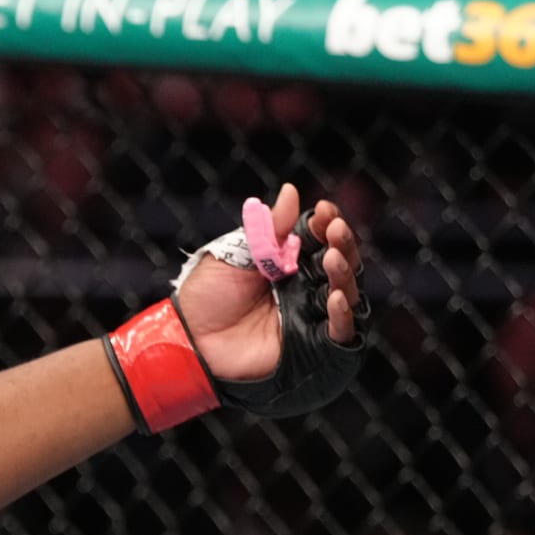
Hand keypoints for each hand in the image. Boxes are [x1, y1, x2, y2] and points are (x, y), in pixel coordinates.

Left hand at [176, 183, 362, 381]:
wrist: (190, 337)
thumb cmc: (207, 295)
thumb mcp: (237, 254)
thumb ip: (268, 228)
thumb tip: (291, 191)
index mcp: (288, 261)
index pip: (319, 239)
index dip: (326, 224)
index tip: (325, 211)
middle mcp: (304, 285)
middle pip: (339, 262)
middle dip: (342, 244)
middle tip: (334, 231)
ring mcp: (309, 313)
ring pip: (344, 292)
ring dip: (344, 273)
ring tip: (331, 259)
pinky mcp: (311, 343)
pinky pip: (339, 331)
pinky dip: (343, 314)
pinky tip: (337, 297)